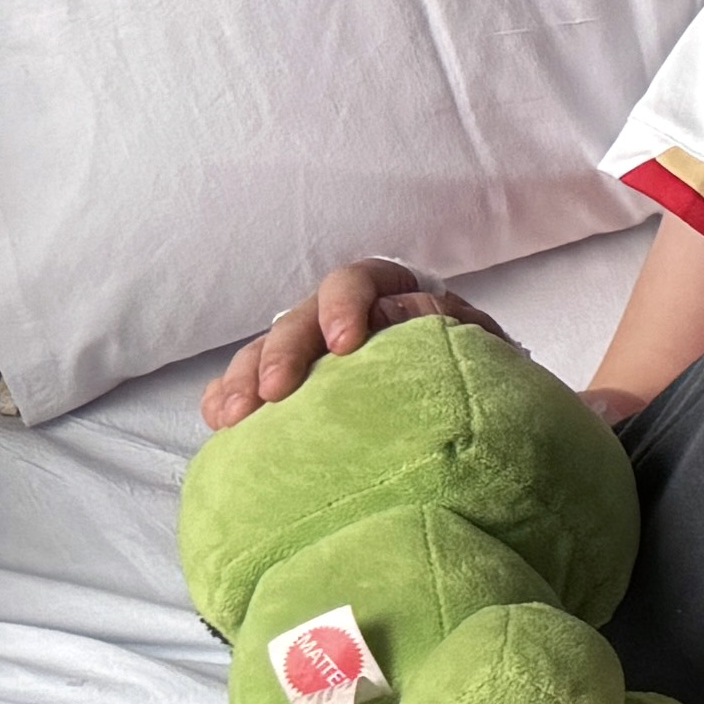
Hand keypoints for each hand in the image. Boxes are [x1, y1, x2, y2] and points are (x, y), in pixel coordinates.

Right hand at [206, 262, 508, 428]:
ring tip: (236, 416)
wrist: (476, 418)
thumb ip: (454, 325)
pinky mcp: (286, 388)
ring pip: (262, 352)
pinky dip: (227, 399)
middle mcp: (340, 317)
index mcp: (391, 293)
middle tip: (275, 391)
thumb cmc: (481, 374)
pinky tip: (221, 421)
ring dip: (244, 380)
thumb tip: (394, 314)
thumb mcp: (482, 346)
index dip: (344, 306)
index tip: (344, 346)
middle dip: (282, 353)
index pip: (358, 282)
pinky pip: (245, 386)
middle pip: (299, 320)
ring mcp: (307, 352)